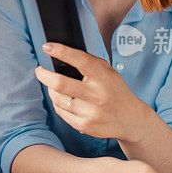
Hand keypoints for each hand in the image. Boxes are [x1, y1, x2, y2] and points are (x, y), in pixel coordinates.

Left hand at [35, 43, 151, 139]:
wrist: (131, 119)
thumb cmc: (115, 90)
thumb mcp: (108, 71)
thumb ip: (88, 63)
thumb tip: (60, 53)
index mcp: (103, 77)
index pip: (80, 60)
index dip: (61, 51)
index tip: (47, 47)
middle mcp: (97, 95)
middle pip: (60, 84)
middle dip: (44, 75)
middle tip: (39, 70)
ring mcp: (90, 112)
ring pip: (57, 99)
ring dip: (51, 90)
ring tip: (54, 86)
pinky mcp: (85, 126)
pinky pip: (61, 111)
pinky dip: (58, 103)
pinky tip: (63, 100)